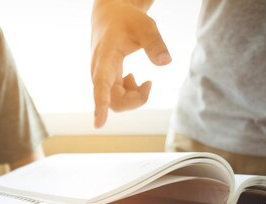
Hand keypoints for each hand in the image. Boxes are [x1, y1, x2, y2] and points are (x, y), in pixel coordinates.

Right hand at [91, 0, 171, 127]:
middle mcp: (99, 72)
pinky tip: (135, 80)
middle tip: (149, 84)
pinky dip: (130, 94)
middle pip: (113, 101)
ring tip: (145, 82)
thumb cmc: (126, 20)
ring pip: (115, 102)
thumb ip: (155, 43)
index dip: (100, 106)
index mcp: (105, 59)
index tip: (99, 124)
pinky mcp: (105, 81)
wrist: (109, 16)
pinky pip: (116, 98)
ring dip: (133, 98)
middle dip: (134, 101)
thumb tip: (166, 62)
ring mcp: (101, 78)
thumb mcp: (145, 26)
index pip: (100, 86)